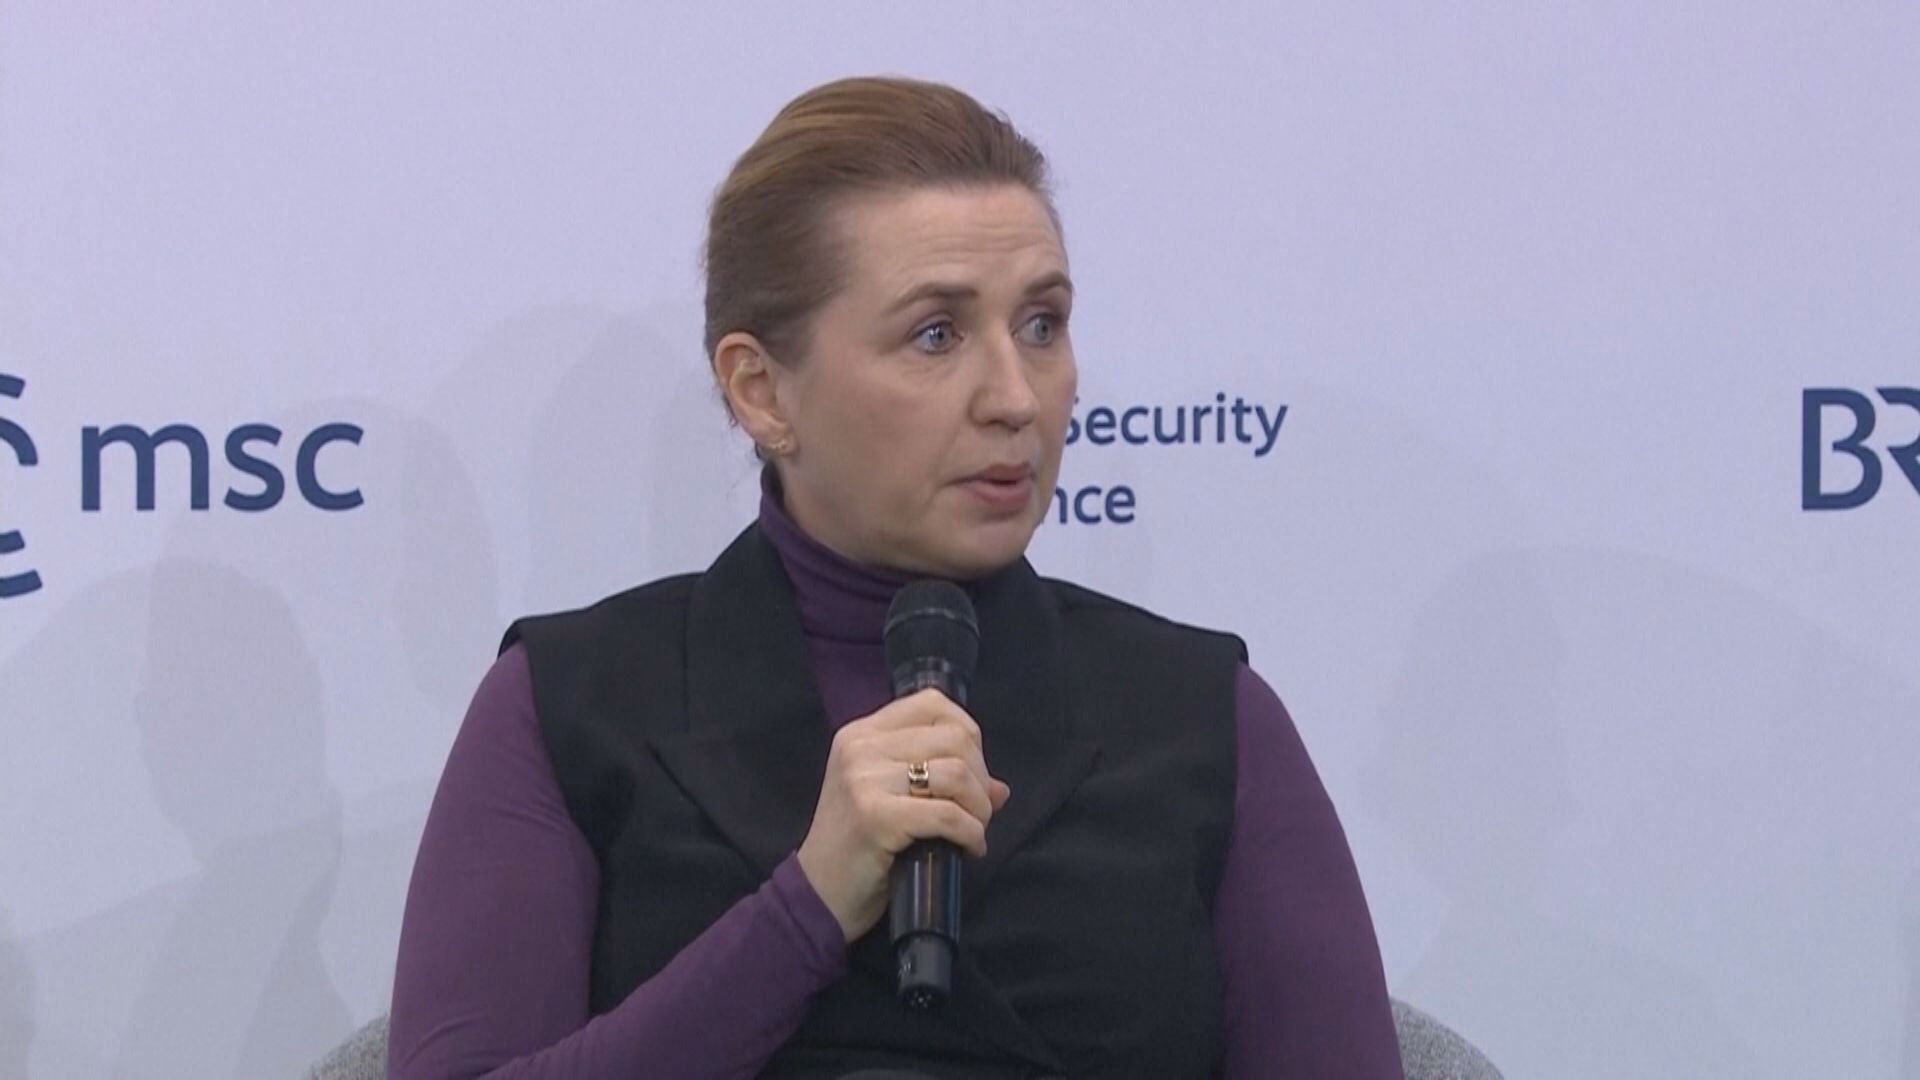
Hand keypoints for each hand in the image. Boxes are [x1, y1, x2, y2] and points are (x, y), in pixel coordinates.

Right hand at [795, 688, 1011, 941]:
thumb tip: (999, 789)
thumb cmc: (856, 848)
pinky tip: (969, 848)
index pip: (932, 703)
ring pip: (956, 773)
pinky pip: (948, 815)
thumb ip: (940, 781)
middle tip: (978, 811)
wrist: (817, 896)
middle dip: (980, 777)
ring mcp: (865, 779)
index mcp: (862, 733)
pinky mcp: (876, 816)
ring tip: (974, 830)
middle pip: (954, 737)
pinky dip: (971, 833)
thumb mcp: (891, 800)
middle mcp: (861, 747)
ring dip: (979, 807)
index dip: (968, 734)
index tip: (972, 772)